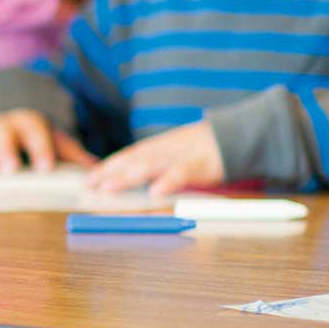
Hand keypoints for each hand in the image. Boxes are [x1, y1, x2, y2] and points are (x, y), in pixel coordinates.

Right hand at [0, 110, 97, 172]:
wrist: (9, 122)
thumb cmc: (35, 140)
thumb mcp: (56, 144)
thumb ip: (73, 157)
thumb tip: (99, 172)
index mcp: (29, 122)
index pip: (35, 130)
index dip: (40, 147)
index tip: (45, 167)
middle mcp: (2, 122)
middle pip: (2, 131)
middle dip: (5, 150)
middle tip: (10, 170)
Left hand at [85, 121, 225, 196]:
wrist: (240, 135)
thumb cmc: (205, 149)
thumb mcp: (178, 153)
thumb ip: (157, 164)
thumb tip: (132, 180)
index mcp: (160, 147)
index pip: (129, 156)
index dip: (108, 167)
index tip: (88, 179)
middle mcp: (166, 148)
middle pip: (134, 159)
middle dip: (111, 172)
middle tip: (90, 184)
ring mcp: (182, 155)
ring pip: (152, 164)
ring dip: (129, 176)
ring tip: (110, 188)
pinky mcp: (202, 164)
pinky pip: (183, 173)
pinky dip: (168, 182)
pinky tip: (155, 192)